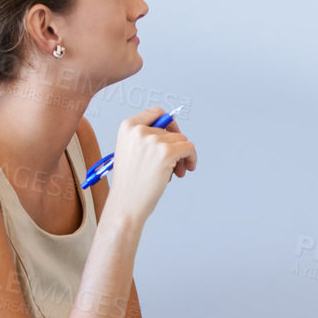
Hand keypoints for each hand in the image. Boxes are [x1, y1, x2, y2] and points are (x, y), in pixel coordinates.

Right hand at [101, 107, 197, 223]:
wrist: (126, 204)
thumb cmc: (129, 183)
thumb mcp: (130, 151)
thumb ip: (146, 138)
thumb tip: (175, 132)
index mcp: (127, 127)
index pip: (155, 112)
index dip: (168, 124)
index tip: (173, 136)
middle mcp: (139, 130)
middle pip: (171, 130)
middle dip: (175, 147)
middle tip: (174, 165)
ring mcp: (153, 140)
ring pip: (182, 140)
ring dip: (182, 156)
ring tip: (175, 172)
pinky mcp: (166, 152)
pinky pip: (189, 148)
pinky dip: (191, 158)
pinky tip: (187, 169)